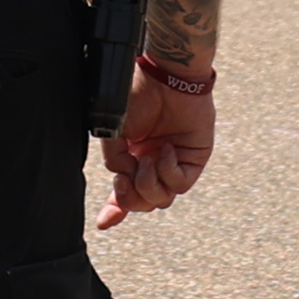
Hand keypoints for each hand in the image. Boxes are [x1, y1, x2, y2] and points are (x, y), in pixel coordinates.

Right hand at [98, 66, 214, 227]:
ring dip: (149, 183)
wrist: (165, 75)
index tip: (104, 223)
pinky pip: (180, 184)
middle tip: (125, 179)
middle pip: (144, 202)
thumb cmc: (139, 94)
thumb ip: (115, 159)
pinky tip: (164, 151)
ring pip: (162, 199)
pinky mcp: (194, 159)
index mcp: (133, 156)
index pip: (126, 191)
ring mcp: (174, 162)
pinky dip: (167, 171)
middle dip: (132, 198)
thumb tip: (123, 180)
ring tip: (146, 158)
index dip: (116, 209)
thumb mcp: (115, 130)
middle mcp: (154, 162)